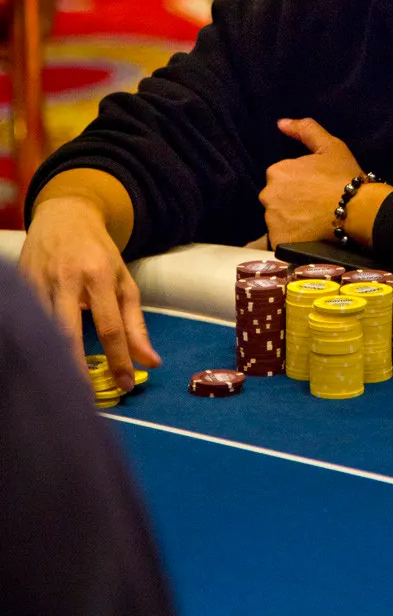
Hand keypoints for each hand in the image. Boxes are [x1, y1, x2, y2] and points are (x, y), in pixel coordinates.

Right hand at [19, 197, 160, 391]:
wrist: (64, 215)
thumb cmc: (98, 253)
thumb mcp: (123, 280)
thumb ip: (135, 323)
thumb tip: (150, 361)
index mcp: (98, 276)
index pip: (110, 327)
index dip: (118, 360)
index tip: (126, 385)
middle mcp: (66, 279)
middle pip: (68, 333)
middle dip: (76, 369)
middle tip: (87, 400)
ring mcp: (38, 281)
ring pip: (41, 331)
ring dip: (53, 361)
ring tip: (65, 389)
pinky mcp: (19, 283)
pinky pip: (24, 320)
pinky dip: (32, 344)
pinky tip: (41, 363)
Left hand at [260, 118, 364, 245]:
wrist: (358, 210)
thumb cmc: (344, 177)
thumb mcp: (330, 146)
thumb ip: (305, 130)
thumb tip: (281, 123)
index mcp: (277, 171)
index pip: (281, 178)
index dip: (300, 183)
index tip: (316, 188)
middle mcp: (268, 195)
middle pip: (276, 199)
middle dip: (291, 202)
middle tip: (315, 205)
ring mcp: (272, 220)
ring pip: (278, 220)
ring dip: (291, 220)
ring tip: (314, 221)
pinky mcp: (279, 240)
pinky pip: (281, 239)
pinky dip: (292, 237)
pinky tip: (309, 235)